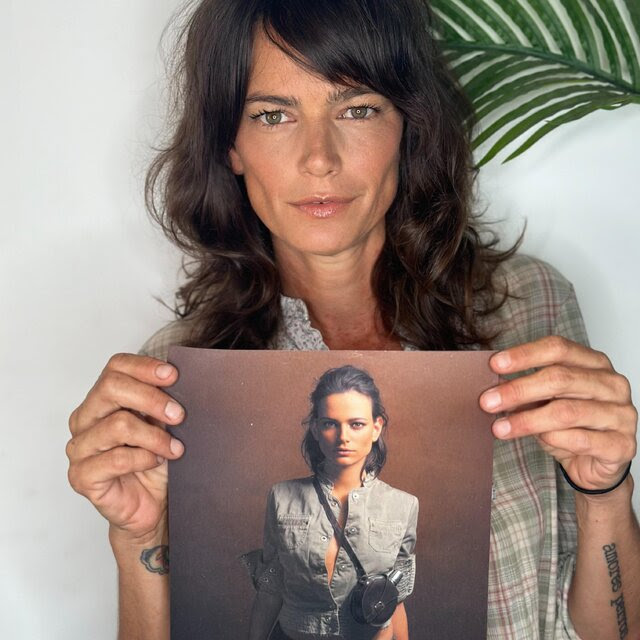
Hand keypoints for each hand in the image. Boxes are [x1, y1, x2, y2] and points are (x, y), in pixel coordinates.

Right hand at [66, 354, 184, 541]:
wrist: (152, 506)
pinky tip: (156, 462)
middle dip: (152, 398)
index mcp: (102, 400)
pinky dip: (144, 459)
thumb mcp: (164, 425)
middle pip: (111, 387)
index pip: (115, 367)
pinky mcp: (81, 476)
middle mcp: (85, 419)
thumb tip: (179, 381)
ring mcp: (80, 447)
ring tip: (174, 448)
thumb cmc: (156, 462)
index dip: (144, 367)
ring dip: (155, 436)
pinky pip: (116, 459)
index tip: (173, 375)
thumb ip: (164, 403)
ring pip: (118, 424)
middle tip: (179, 414)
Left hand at [480, 336, 636, 491]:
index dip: (524, 355)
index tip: (494, 365)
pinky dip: (554, 440)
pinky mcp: (623, 444)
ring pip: (567, 411)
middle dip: (518, 390)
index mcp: (594, 363)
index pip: (558, 348)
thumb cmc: (569, 426)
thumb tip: (491, 386)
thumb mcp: (544, 402)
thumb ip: (525, 390)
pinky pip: (581, 440)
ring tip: (499, 428)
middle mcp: (612, 384)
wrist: (595, 464)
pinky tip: (540, 441)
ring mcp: (622, 413)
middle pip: (560, 378)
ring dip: (527, 420)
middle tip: (487, 401)